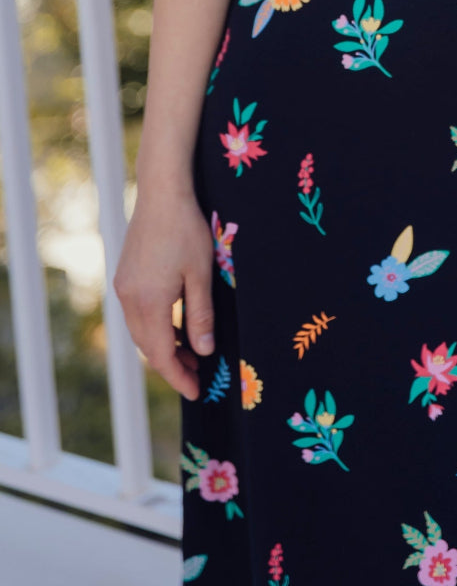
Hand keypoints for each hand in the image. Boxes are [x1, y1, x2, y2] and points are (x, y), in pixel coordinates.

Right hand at [113, 185, 215, 400]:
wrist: (161, 193)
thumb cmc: (186, 230)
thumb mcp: (200, 274)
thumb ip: (200, 316)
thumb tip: (203, 351)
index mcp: (148, 302)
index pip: (161, 354)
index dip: (178, 376)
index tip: (196, 392)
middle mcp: (129, 299)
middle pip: (147, 346)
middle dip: (171, 365)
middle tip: (198, 374)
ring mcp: (123, 287)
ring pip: (141, 331)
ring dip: (164, 345)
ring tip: (192, 352)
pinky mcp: (124, 276)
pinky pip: (138, 313)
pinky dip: (156, 326)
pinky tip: (176, 324)